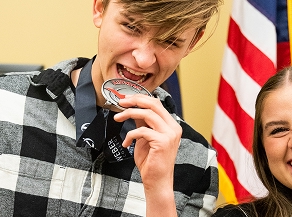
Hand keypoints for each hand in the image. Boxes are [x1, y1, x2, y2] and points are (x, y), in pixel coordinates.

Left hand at [113, 94, 181, 216]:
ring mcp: (169, 134)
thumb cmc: (151, 162)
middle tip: (121, 102)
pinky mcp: (162, 142)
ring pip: (147, 114)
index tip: (126, 99)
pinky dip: (130, 135)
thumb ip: (144, 123)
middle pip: (153, 104)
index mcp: (171, 125)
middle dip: (134, 100)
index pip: (156, 104)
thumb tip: (134, 109)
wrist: (157, 181)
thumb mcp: (146, 138)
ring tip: (118, 118)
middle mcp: (173, 128)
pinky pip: (142, 131)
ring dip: (129, 114)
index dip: (140, 98)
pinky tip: (126, 143)